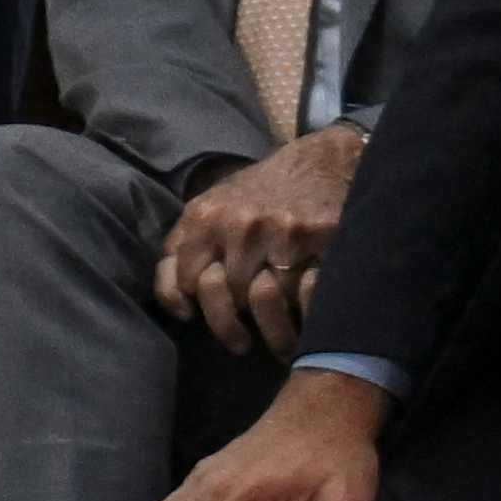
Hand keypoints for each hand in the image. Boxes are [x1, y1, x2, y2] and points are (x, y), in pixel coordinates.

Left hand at [150, 130, 359, 361]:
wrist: (323, 158)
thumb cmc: (262, 191)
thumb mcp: (213, 204)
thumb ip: (185, 244)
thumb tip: (176, 302)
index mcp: (204, 217)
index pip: (183, 281)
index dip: (190, 305)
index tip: (197, 318)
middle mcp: (237, 224)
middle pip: (225, 297)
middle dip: (231, 325)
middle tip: (240, 342)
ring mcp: (278, 231)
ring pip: (264, 301)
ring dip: (272, 326)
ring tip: (279, 339)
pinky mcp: (318, 238)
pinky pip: (304, 295)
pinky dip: (304, 312)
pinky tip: (306, 317)